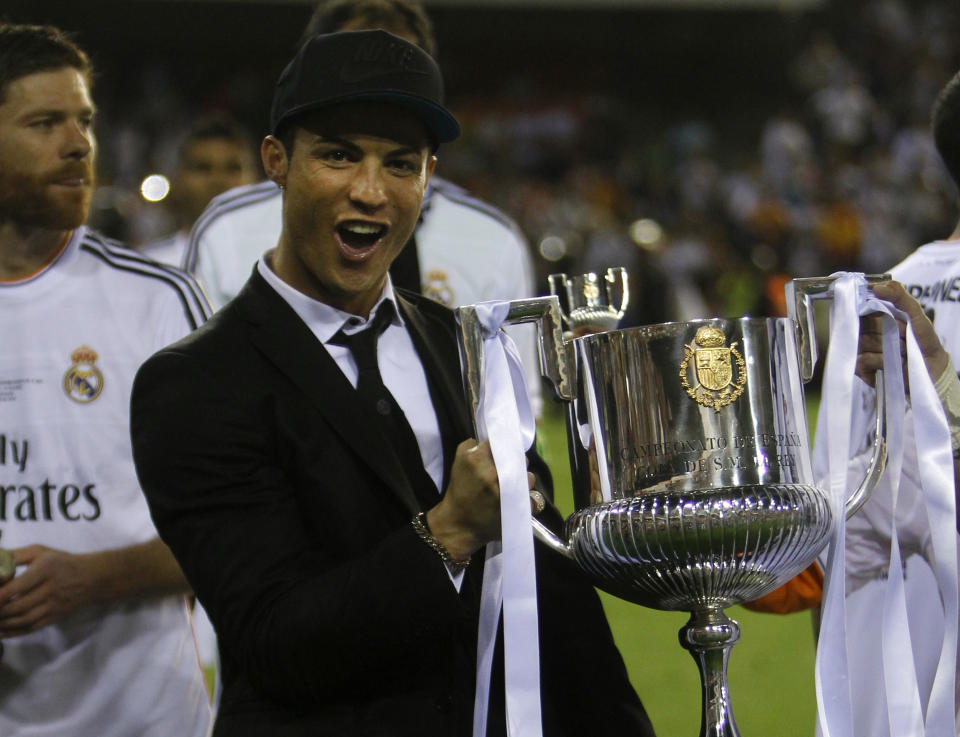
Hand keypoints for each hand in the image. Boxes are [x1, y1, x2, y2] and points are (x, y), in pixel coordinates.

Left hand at [0, 545, 94, 637]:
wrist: (92, 578)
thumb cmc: (62, 562)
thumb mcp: (41, 552)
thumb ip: (15, 556)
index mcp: (45, 569)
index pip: (19, 586)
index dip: (1, 595)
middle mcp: (50, 589)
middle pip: (19, 606)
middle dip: (0, 611)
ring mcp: (53, 605)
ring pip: (24, 620)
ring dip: (4, 623)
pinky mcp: (55, 617)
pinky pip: (32, 628)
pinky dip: (13, 633)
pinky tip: (1, 632)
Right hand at [427, 439, 537, 559]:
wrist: (458, 524)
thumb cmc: (459, 492)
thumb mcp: (458, 462)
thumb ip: (471, 445)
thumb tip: (491, 440)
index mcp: (476, 459)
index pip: (499, 443)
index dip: (502, 448)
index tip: (503, 454)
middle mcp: (492, 474)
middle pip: (517, 458)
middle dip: (516, 463)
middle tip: (509, 471)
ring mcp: (506, 492)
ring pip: (529, 477)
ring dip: (524, 480)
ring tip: (515, 487)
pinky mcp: (517, 508)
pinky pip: (534, 497)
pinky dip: (529, 498)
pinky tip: (519, 500)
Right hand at [856, 281, 948, 388]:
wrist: (931, 369)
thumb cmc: (924, 341)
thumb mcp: (916, 313)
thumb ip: (899, 296)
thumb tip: (876, 287)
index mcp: (877, 318)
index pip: (859, 307)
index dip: (859, 305)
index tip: (865, 305)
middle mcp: (868, 333)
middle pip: (855, 325)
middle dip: (872, 329)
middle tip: (894, 333)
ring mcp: (863, 350)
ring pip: (858, 342)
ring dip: (880, 346)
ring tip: (899, 351)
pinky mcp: (862, 368)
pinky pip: (861, 360)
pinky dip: (878, 361)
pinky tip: (889, 364)